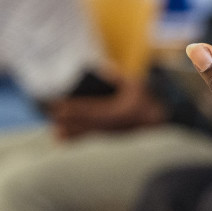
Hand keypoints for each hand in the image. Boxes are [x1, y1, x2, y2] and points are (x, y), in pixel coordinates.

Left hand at [49, 74, 166, 139]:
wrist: (158, 122)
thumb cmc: (145, 100)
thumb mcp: (135, 84)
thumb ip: (117, 77)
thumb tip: (101, 69)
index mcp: (119, 112)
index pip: (92, 110)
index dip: (75, 108)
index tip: (60, 106)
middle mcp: (114, 126)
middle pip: (87, 124)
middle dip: (70, 121)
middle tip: (53, 119)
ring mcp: (112, 134)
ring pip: (89, 133)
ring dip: (72, 133)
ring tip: (56, 134)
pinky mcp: (111, 138)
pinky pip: (92, 138)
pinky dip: (78, 139)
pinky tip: (65, 141)